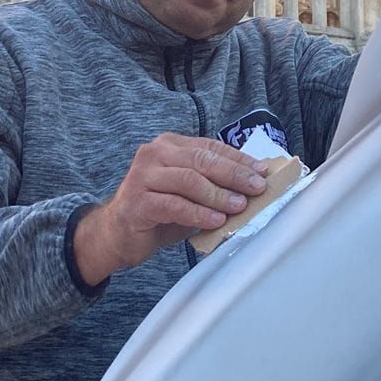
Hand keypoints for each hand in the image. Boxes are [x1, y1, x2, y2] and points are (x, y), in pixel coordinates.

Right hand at [72, 135, 269, 284]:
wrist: (118, 234)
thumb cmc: (158, 211)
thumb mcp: (189, 192)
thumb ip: (212, 183)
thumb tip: (253, 183)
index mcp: (169, 145)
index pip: (210, 147)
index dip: (238, 158)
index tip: (262, 171)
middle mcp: (154, 154)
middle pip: (201, 160)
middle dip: (234, 174)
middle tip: (256, 188)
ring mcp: (142, 176)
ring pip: (189, 180)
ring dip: (218, 194)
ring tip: (240, 206)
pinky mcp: (137, 201)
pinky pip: (174, 205)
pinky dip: (199, 213)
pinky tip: (216, 220)